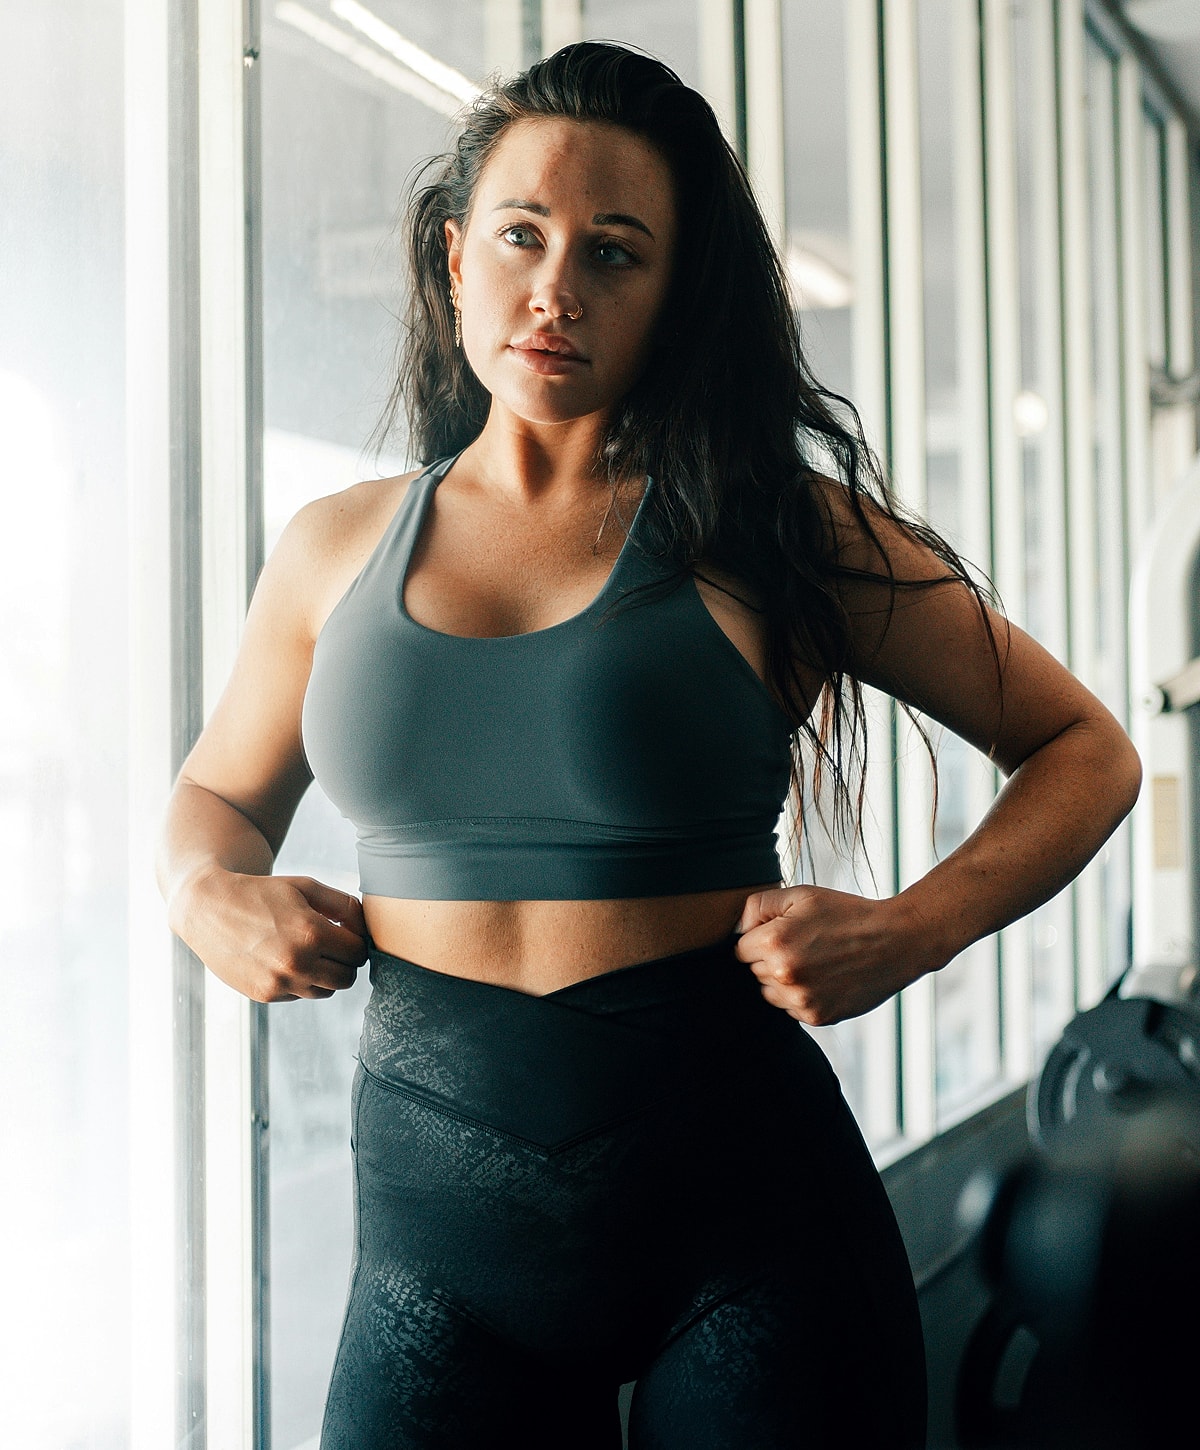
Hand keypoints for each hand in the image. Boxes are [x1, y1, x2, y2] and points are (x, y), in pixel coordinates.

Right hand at [180, 869, 368, 1002]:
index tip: (346, 934)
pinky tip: (282, 960)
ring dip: (324, 974)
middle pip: (348, 978)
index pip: (358, 952)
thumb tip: (367, 930)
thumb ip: (345, 906)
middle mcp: (297, 963)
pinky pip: (299, 995)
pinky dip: (299, 981)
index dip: (356, 942)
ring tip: (306, 951)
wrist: (209, 908)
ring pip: (326, 991)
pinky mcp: (264, 995)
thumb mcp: (306, 887)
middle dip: (344, 961)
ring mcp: (279, 983)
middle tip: (331, 945)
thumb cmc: (263, 893)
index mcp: (312, 933)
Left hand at [733, 885, 930, 1025]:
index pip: (741, 950)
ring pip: (770, 993)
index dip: (761, 938)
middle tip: (807, 945)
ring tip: (816, 961)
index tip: (785, 933)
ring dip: (784, 981)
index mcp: (774, 942)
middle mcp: (784, 975)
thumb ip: (758, 906)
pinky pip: (792, 1008)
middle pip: (755, 971)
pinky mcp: (817, 1017)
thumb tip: (738, 929)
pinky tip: (826, 978)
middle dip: (772, 958)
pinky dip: (803, 995)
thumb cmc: (847, 914)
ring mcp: (801, 999)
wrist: (896, 941)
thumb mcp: (802, 895)